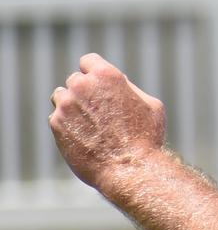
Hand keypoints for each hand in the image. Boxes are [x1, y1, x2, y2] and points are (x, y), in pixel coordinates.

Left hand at [49, 53, 165, 190]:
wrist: (129, 168)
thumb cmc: (146, 137)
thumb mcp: (150, 105)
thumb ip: (130, 89)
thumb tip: (119, 84)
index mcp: (106, 75)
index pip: (88, 61)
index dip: (93, 73)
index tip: (97, 85)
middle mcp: (82, 85)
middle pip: (75, 80)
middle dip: (84, 92)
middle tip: (96, 110)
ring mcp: (66, 104)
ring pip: (60, 96)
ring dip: (70, 105)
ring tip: (86, 123)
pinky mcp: (56, 124)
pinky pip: (56, 118)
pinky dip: (66, 125)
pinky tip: (82, 137)